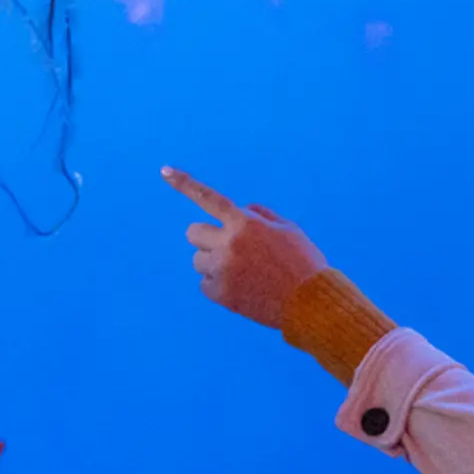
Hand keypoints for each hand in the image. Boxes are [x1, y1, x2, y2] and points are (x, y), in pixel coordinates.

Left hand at [165, 168, 328, 330]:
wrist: (310, 303)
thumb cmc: (302, 261)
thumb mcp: (288, 229)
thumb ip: (260, 215)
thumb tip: (242, 210)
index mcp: (244, 223)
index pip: (209, 198)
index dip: (184, 183)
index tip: (164, 170)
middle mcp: (228, 244)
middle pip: (193, 232)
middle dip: (206, 237)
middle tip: (226, 246)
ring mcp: (221, 270)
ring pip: (197, 260)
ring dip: (213, 261)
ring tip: (242, 271)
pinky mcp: (219, 293)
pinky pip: (204, 283)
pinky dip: (217, 284)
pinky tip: (241, 287)